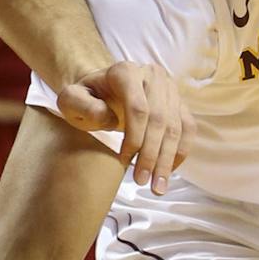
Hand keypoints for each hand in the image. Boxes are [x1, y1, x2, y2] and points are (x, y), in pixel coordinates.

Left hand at [57, 62, 194, 194]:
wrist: (102, 89)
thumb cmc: (86, 98)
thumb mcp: (71, 99)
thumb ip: (81, 105)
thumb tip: (109, 118)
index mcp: (126, 72)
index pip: (138, 108)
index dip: (134, 137)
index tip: (124, 161)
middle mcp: (152, 75)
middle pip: (160, 119)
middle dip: (152, 155)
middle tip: (143, 183)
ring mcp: (169, 87)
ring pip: (176, 126)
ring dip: (167, 160)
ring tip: (157, 187)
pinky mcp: (178, 102)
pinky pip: (187, 128)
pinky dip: (180, 152)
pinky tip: (168, 172)